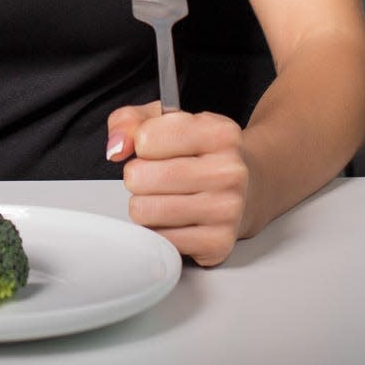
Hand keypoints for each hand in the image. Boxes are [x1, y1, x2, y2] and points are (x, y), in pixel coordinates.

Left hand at [106, 102, 250, 266]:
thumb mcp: (164, 122)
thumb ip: (128, 122)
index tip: (156, 148)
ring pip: (143, 211)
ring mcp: (227, 209)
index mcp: (219, 133)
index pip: (145, 139)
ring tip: (167, 196)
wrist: (248, 188)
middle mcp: (229, 171)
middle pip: (138, 177)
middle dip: (138, 177)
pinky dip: (159, 230)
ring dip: (145, 205)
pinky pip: (158, 239)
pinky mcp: (218, 243)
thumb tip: (116, 148)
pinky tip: (178, 218)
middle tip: (159, 177)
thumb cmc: (198, 154)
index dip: (140, 144)